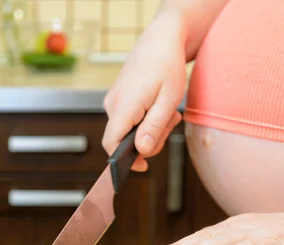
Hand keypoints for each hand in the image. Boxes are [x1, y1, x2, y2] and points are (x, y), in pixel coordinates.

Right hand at [102, 11, 186, 171]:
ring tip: (169, 111)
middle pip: (125, 140)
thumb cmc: (166, 66)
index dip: (124, 161)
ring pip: (129, 130)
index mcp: (124, 106)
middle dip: (150, 139)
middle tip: (171, 122)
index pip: (112, 144)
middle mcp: (112, 104)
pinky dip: (146, 119)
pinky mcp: (118, 98)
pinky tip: (160, 106)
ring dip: (151, 128)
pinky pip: (130, 119)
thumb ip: (154, 127)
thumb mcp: (168, 100)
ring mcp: (113, 100)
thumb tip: (143, 151)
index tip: (143, 166)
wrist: (160, 39)